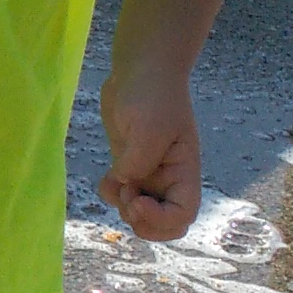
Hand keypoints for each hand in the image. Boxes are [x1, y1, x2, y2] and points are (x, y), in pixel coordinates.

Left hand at [95, 70, 204, 240]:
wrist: (140, 70)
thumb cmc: (152, 95)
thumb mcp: (149, 129)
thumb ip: (138, 163)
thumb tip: (125, 184)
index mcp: (184, 172)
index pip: (184, 214)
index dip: (160, 220)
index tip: (137, 201)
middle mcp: (168, 178)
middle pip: (166, 223)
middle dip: (143, 223)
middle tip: (128, 201)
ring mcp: (148, 172)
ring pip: (139, 211)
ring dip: (124, 208)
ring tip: (118, 184)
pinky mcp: (127, 163)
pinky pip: (120, 193)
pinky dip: (111, 193)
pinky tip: (108, 177)